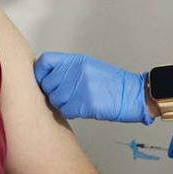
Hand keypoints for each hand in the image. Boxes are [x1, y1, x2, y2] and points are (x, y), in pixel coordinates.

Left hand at [33, 52, 152, 124]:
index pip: (45, 61)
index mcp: (76, 61)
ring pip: (55, 99)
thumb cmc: (112, 83)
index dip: (40, 73)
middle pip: (47, 84)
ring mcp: (80, 86)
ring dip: (62, 104)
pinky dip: (71, 112)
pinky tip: (81, 109)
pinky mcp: (85, 102)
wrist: (133, 94)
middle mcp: (76, 71)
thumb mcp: (89, 67)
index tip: (43, 80)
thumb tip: (48, 78)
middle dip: (52, 93)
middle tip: (64, 96)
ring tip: (76, 102)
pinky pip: (65, 110)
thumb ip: (68, 70)